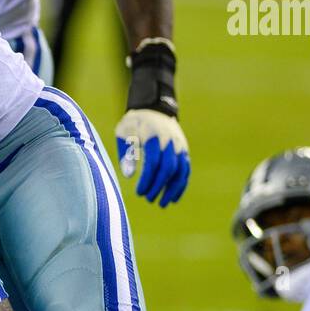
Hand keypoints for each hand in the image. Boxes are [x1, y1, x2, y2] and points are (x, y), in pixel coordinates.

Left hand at [117, 38, 189, 206]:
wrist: (154, 106)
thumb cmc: (134, 122)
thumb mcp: (124, 134)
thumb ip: (126, 154)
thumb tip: (130, 176)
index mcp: (153, 137)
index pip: (153, 163)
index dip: (147, 180)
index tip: (139, 192)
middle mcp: (170, 141)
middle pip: (168, 168)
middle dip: (159, 186)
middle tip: (148, 199)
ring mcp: (179, 145)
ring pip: (180, 171)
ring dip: (172, 189)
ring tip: (163, 203)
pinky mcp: (183, 149)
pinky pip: (185, 169)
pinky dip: (181, 184)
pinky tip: (175, 196)